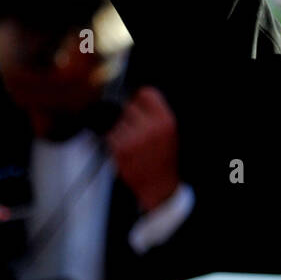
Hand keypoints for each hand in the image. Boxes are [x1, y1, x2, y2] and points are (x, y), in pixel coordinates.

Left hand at [107, 86, 179, 212]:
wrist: (158, 186)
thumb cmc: (163, 159)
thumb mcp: (170, 132)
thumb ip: (156, 114)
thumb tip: (136, 97)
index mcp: (165, 120)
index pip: (146, 92)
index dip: (140, 99)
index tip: (138, 106)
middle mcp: (150, 127)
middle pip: (129, 106)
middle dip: (129, 116)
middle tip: (136, 130)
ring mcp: (134, 137)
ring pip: (117, 122)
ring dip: (121, 130)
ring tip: (132, 143)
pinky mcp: (120, 149)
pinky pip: (110, 136)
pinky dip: (114, 142)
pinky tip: (126, 151)